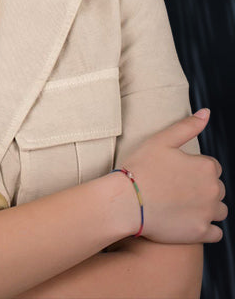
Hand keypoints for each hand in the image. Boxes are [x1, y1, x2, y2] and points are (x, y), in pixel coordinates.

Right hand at [119, 109, 226, 243]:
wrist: (126, 201)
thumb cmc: (140, 167)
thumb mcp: (161, 140)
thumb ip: (187, 126)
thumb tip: (207, 113)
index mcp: (206, 167)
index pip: (211, 166)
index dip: (193, 168)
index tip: (175, 171)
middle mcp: (213, 190)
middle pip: (217, 188)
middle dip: (202, 188)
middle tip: (175, 188)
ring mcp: (208, 213)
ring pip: (219, 210)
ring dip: (207, 207)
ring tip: (181, 204)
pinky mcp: (201, 233)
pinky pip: (215, 232)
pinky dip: (205, 228)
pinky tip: (187, 220)